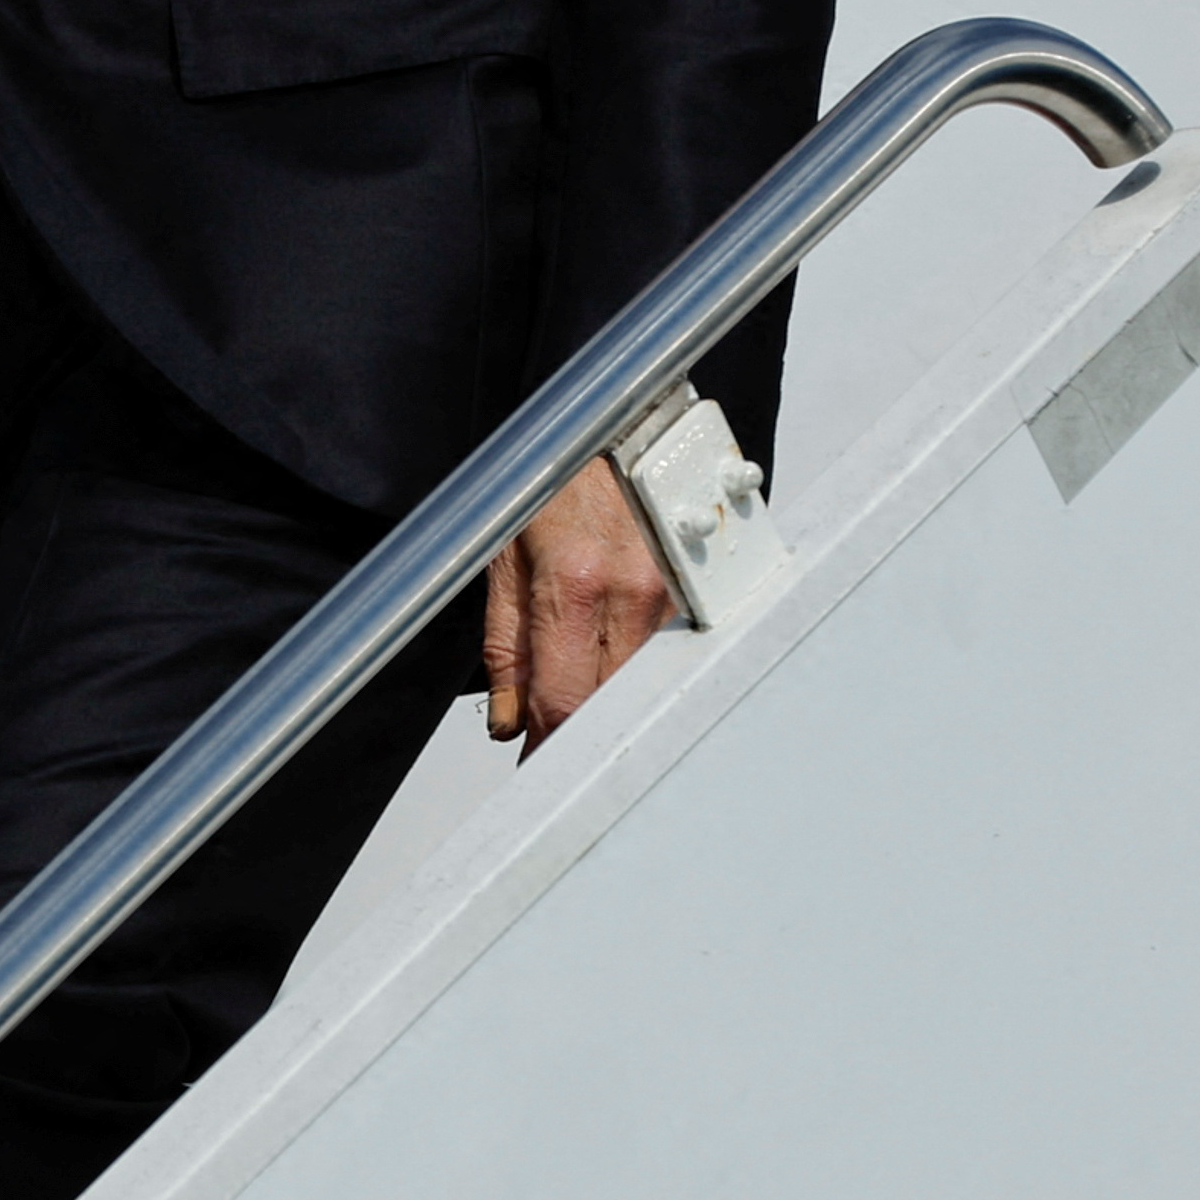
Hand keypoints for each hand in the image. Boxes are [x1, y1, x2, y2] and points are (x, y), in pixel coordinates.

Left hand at [480, 452, 674, 752]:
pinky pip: (670, 654)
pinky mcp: (695, 591)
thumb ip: (506, 646)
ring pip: (644, 685)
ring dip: (616, 710)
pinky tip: (628, 680)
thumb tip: (509, 722)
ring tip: (589, 722)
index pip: (564, 701)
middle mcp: (631, 594)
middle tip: (559, 762)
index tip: (535, 776)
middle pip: (611, 705)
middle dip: (582, 740)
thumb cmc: (557, 479)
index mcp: (572, 585)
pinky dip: (647, 677)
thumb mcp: (504, 553)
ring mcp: (673, 593)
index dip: (548, 750)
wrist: (622, 424)